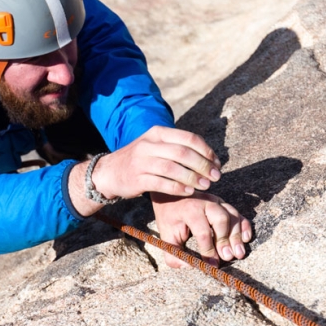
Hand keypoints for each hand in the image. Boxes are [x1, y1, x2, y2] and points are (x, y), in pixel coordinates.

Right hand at [92, 126, 221, 199]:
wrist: (109, 172)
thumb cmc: (140, 160)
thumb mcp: (155, 145)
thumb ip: (177, 147)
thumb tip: (209, 157)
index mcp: (158, 133)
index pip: (189, 138)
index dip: (206, 151)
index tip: (217, 163)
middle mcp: (149, 144)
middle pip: (183, 153)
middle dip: (203, 165)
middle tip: (215, 177)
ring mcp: (141, 162)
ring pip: (173, 168)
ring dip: (193, 178)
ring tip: (205, 186)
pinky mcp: (137, 179)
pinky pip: (162, 183)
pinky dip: (178, 188)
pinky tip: (189, 192)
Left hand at [151, 191, 252, 267]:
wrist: (170, 193)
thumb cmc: (169, 216)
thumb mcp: (166, 234)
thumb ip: (173, 253)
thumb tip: (189, 267)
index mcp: (189, 209)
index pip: (202, 230)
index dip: (208, 249)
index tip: (212, 264)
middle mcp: (205, 202)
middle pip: (221, 219)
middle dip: (225, 240)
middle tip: (228, 257)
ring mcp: (216, 201)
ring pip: (232, 216)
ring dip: (237, 236)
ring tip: (239, 253)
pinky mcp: (224, 204)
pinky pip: (238, 214)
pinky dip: (244, 226)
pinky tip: (246, 239)